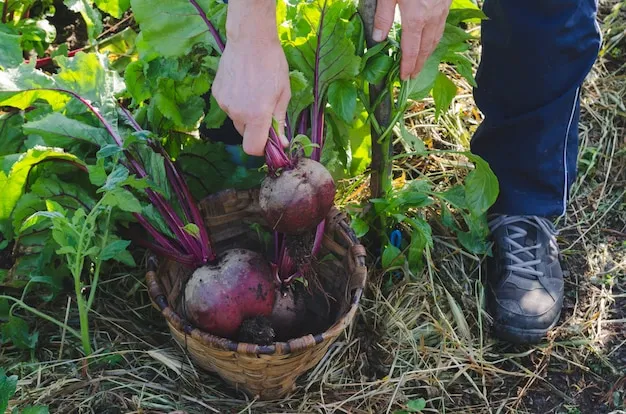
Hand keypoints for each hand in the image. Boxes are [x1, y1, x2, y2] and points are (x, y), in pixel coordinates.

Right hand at [212, 0, 289, 155]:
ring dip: (245, 114)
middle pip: (244, 135)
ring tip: (254, 92)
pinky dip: (236, 102)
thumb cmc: (272, 65)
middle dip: (255, 129)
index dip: (260, 149)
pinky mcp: (217, 94)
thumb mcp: (283, 94)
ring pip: (236, 120)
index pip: (252, 149)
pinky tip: (243, 85)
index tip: (268, 141)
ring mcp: (225, 104)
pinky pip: (228, 107)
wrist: (250, 40)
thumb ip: (279, 121)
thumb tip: (280, 143)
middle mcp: (237, 113)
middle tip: (265, 110)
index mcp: (257, 116)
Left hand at [373, 0, 451, 79]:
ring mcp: (441, 11)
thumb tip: (378, 38)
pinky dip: (435, 38)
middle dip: (419, 65)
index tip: (404, 77)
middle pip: (425, 48)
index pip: (411, 51)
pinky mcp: (446, 3)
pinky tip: (431, 39)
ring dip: (428, 53)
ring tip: (421, 62)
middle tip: (413, 76)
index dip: (407, 66)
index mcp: (415, 19)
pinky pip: (441, 26)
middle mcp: (431, 19)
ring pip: (436, 38)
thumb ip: (383, 16)